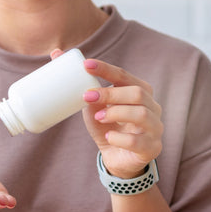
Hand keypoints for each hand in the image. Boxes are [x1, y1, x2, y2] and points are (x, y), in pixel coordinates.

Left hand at [51, 49, 162, 178]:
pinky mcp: (150, 148)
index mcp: (140, 91)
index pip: (124, 75)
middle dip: (110, 93)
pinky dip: (120, 139)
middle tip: (87, 97)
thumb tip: (56, 54)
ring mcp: (154, 128)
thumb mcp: (93, 106)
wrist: (116, 157)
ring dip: (116, 113)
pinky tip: (109, 138)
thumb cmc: (107, 126)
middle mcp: (152, 106)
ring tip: (98, 117)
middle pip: (137, 93)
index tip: (85, 65)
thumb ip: (82, 85)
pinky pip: (137, 141)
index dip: (106, 69)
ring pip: (141, 114)